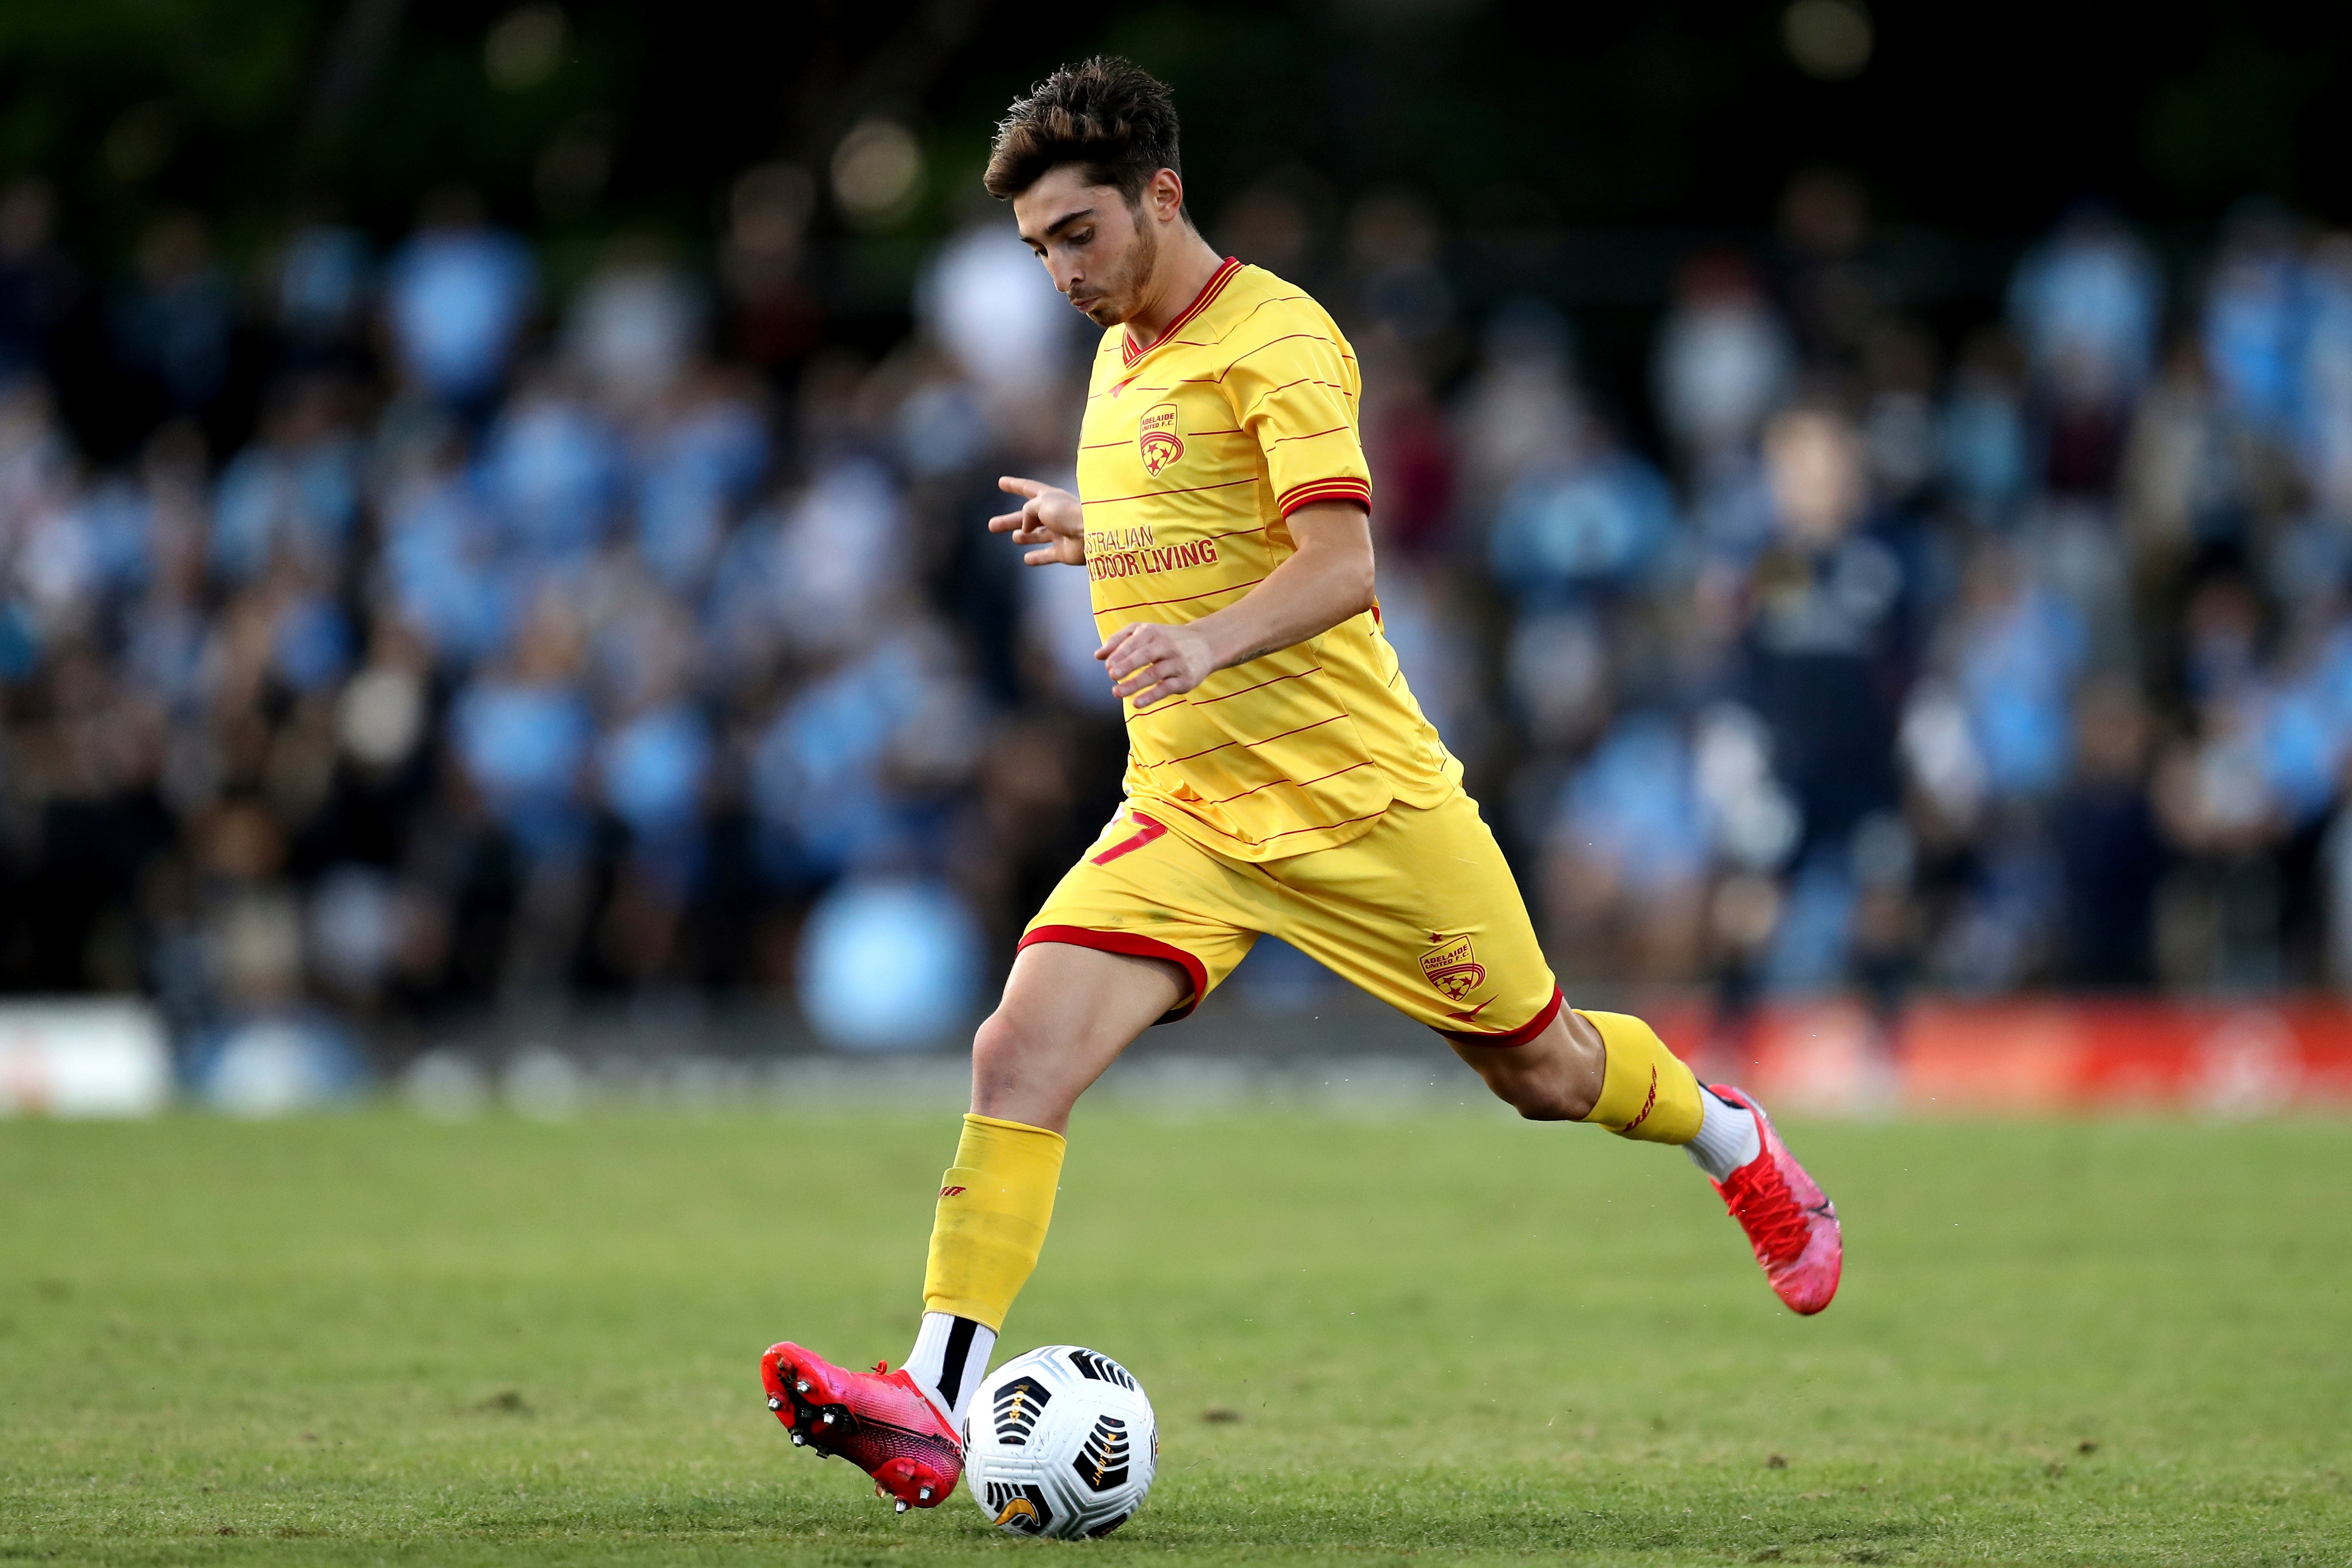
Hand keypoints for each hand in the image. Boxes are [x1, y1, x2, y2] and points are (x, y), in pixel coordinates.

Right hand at [988, 476, 1084, 565]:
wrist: (1093, 533)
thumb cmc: (1067, 513)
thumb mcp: (1041, 504)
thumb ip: (1027, 511)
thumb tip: (1025, 528)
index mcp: (1051, 498)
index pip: (1029, 489)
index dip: (1015, 485)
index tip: (1001, 482)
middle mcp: (1056, 515)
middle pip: (1028, 517)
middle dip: (1010, 520)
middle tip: (991, 525)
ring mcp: (1061, 533)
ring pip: (1038, 535)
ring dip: (1025, 536)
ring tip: (1015, 538)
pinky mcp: (1065, 552)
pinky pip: (1048, 555)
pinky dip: (1038, 557)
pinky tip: (1027, 559)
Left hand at [1098, 620, 1216, 707]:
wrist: (1205, 644)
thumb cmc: (1167, 638)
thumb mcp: (1144, 632)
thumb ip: (1119, 641)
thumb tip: (1097, 655)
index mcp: (1153, 632)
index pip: (1134, 643)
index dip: (1120, 654)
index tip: (1108, 666)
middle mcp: (1166, 645)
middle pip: (1144, 656)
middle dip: (1127, 666)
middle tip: (1112, 676)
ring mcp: (1177, 663)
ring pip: (1154, 673)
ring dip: (1135, 684)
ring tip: (1117, 692)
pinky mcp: (1185, 679)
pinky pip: (1166, 688)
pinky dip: (1151, 696)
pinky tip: (1137, 703)